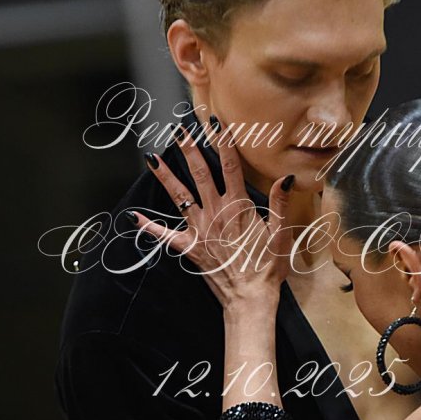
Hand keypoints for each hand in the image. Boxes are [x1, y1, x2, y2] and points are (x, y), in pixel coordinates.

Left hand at [131, 121, 294, 309]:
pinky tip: (134, 216)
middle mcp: (215, 213)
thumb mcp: (281, 233)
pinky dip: (149, 226)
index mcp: (238, 206)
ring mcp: (199, 229)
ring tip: (151, 158)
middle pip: (200, 173)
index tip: (214, 122)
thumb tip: (286, 178)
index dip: (222, 141)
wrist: (249, 298)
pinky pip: (165, 236)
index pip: (230, 166)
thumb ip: (280, 203)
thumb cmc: (267, 267)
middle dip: (189, 149)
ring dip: (165, 176)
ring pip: (179, 197)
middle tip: (179, 129)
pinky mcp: (190, 248)